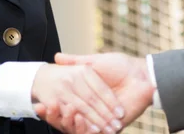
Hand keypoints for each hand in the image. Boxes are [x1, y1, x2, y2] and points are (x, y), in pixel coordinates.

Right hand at [38, 53, 154, 132]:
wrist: (143, 76)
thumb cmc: (121, 66)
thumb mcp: (94, 62)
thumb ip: (76, 62)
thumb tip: (57, 57)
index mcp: (88, 95)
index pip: (67, 104)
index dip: (53, 106)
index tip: (40, 103)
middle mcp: (94, 108)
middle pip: (71, 118)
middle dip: (57, 116)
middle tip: (44, 111)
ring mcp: (102, 118)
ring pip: (81, 127)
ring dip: (70, 122)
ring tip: (63, 112)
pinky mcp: (113, 125)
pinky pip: (96, 132)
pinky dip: (86, 129)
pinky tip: (78, 119)